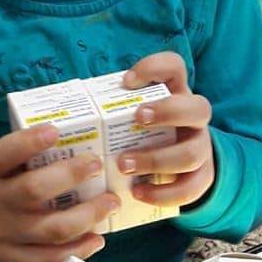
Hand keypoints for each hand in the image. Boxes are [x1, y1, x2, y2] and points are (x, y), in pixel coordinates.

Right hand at [0, 124, 121, 261]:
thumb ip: (21, 156)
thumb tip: (72, 136)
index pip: (2, 154)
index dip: (28, 142)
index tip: (54, 130)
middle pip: (34, 191)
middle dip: (71, 175)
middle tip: (96, 164)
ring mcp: (4, 235)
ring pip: (52, 229)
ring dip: (88, 216)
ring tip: (109, 202)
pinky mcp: (13, 259)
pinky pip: (50, 259)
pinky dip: (78, 250)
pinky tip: (97, 239)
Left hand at [119, 51, 214, 207]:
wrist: (180, 164)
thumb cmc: (144, 132)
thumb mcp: (133, 114)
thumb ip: (111, 107)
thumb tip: (59, 108)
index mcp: (176, 94)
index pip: (175, 67)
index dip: (155, 68)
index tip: (127, 81)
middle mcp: (194, 119)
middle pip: (199, 108)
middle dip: (169, 112)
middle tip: (138, 118)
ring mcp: (201, 148)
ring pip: (191, 153)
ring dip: (156, 160)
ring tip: (123, 165)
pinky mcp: (202, 178)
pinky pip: (191, 188)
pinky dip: (163, 193)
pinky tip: (138, 193)